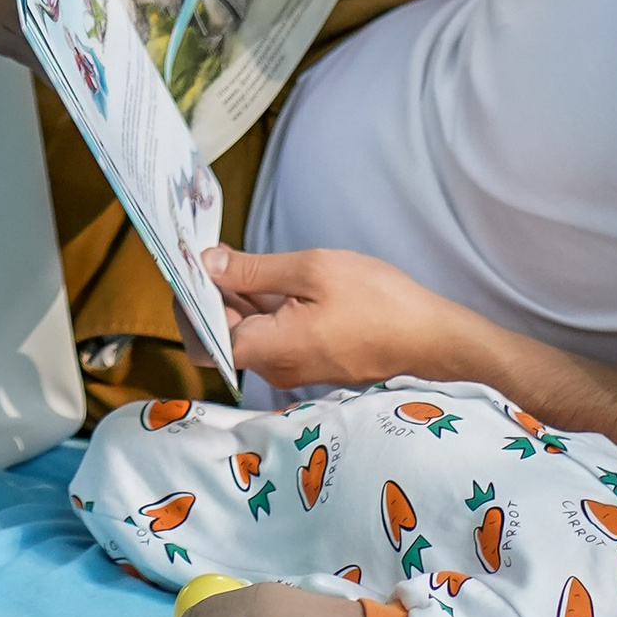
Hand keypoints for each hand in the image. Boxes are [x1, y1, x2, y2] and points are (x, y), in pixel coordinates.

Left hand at [201, 241, 467, 393]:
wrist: (430, 339)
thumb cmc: (377, 302)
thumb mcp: (311, 270)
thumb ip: (253, 270)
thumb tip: (207, 264)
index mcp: (268, 347)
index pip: (204, 337)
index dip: (190, 303)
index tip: (186, 266)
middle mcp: (274, 365)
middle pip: (222, 334)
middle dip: (208, 294)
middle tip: (204, 250)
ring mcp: (293, 364)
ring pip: (246, 332)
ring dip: (234, 297)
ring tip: (227, 255)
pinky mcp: (310, 358)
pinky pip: (271, 333)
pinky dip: (259, 306)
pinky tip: (260, 274)